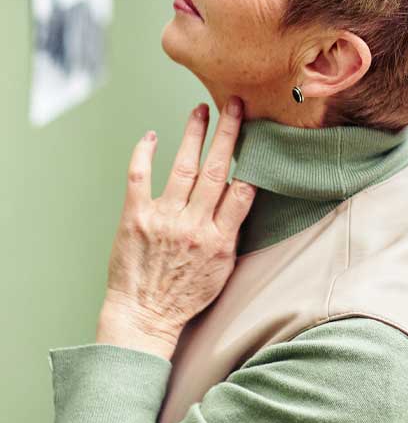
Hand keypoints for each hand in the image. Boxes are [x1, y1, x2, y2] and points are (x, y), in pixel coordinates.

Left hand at [97, 98, 256, 359]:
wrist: (144, 317)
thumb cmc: (186, 294)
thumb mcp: (224, 267)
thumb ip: (233, 230)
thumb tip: (244, 194)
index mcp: (220, 239)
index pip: (242, 190)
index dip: (250, 161)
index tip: (256, 136)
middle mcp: (193, 226)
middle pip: (215, 170)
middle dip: (227, 133)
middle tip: (235, 106)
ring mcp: (163, 220)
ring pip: (182, 167)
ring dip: (194, 134)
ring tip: (201, 110)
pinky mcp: (135, 219)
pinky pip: (139, 179)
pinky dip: (144, 155)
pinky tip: (150, 136)